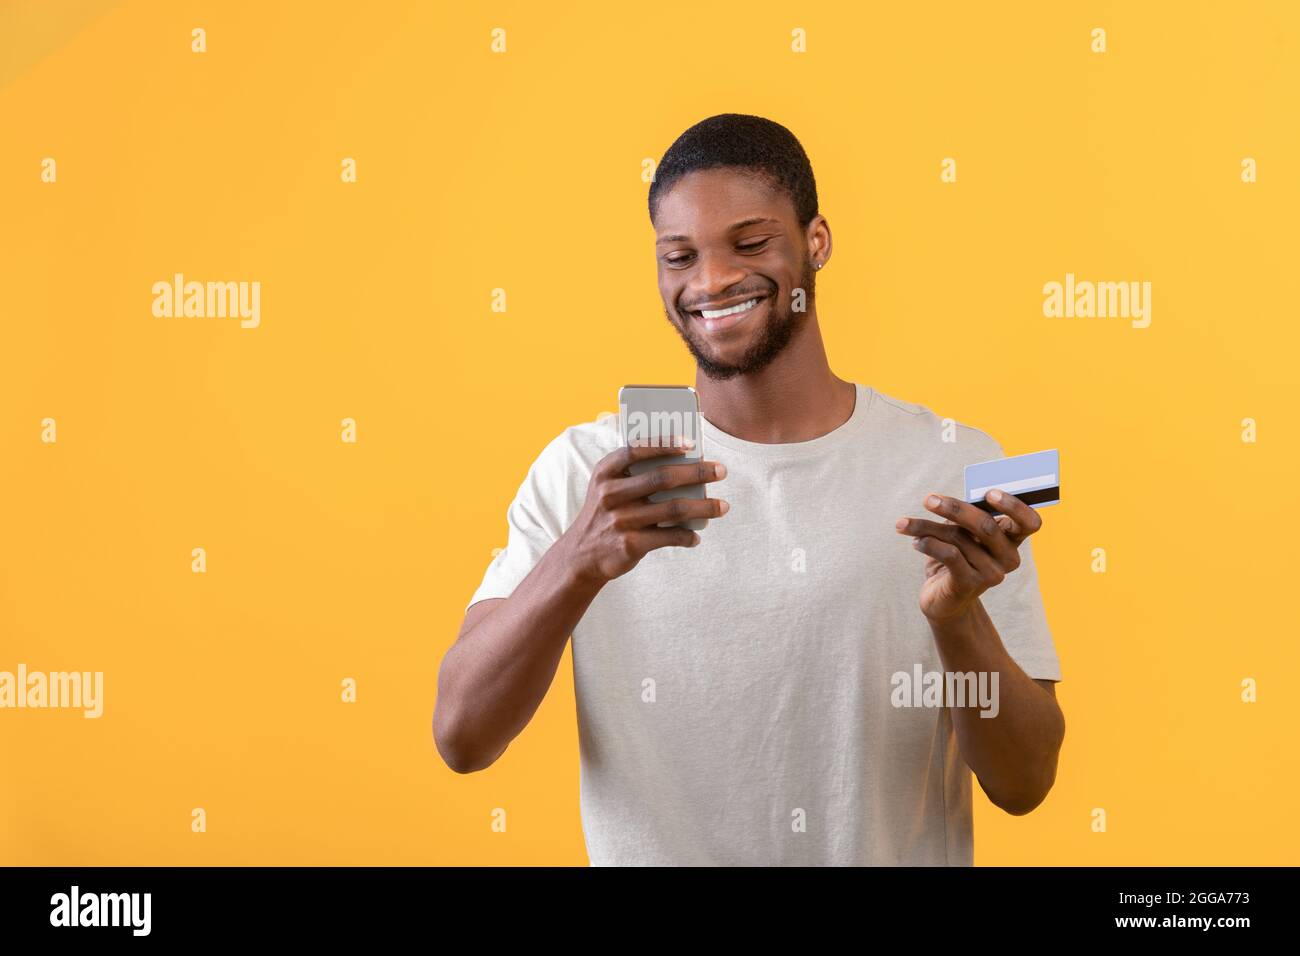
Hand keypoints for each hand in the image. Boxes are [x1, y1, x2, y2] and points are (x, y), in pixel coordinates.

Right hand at [560, 437, 729, 585]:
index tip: (691, 443)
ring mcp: (620, 521)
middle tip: (721, 471)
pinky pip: (669, 537)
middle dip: (697, 473)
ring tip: (722, 506)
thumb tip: (686, 463)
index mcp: (605, 473)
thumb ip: (634, 473)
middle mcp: (611, 494)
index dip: (665, 444)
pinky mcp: (630, 545)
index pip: (636, 450)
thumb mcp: (607, 487)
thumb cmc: (606, 513)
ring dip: (704, 507)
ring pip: (674, 509)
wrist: (581, 556)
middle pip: (663, 478)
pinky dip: (687, 536)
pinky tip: (696, 536)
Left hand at [894, 489, 1042, 623]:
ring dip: (927, 527)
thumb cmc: (954, 558)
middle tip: (929, 499)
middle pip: (987, 525)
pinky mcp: (969, 585)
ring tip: (905, 525)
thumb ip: (964, 517)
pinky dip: (928, 543)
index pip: (1030, 523)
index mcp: (1012, 541)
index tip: (989, 492)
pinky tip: (915, 541)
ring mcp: (991, 574)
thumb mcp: (961, 534)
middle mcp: (1008, 558)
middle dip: (954, 508)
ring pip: (959, 538)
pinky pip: (949, 555)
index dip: (1014, 506)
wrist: (942, 600)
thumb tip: (944, 500)